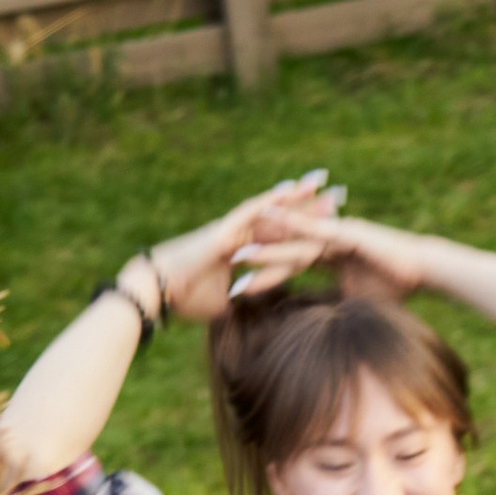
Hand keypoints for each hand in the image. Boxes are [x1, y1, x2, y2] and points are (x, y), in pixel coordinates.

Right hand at [142, 179, 340, 325]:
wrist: (156, 292)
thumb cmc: (184, 299)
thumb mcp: (226, 304)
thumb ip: (246, 301)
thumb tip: (262, 312)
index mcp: (243, 251)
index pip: (280, 238)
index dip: (304, 231)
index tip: (331, 224)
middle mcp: (240, 235)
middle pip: (282, 218)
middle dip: (310, 208)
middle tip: (339, 194)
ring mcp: (232, 229)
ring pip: (271, 209)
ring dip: (296, 197)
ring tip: (323, 181)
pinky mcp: (223, 231)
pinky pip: (251, 212)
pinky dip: (272, 200)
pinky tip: (292, 188)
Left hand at [236, 198, 427, 312]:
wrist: (422, 271)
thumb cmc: (396, 288)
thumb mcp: (359, 301)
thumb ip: (338, 307)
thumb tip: (324, 331)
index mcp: (329, 255)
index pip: (291, 265)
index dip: (267, 275)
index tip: (241, 287)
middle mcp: (327, 239)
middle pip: (286, 250)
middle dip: (257, 259)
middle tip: (226, 267)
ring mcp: (335, 232)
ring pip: (294, 241)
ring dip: (266, 246)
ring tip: (238, 254)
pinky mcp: (345, 230)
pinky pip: (314, 230)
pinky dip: (292, 227)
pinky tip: (270, 223)